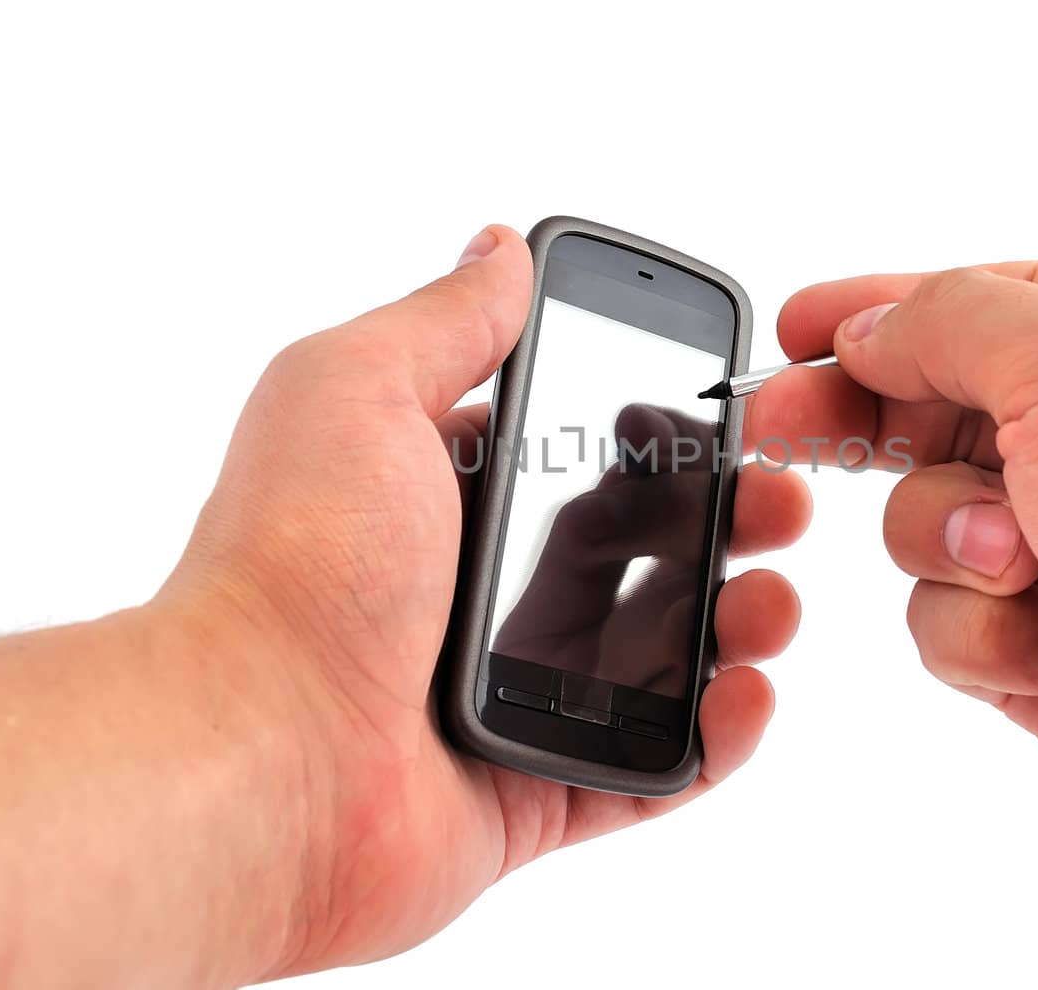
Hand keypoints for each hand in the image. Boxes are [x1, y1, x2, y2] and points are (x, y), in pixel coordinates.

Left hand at [165, 227, 809, 976]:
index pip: (574, 458)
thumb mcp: (359, 390)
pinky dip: (714, 736)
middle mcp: (474, 597)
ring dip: (736, 624)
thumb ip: (445, 319)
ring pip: (658, 659)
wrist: (257, 757)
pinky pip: (648, 770)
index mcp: (440, 502)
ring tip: (772, 601)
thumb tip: (497, 248)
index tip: (726, 417)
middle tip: (781, 505)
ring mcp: (509, 698)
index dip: (658, 437)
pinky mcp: (532, 789)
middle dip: (723, 525)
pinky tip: (748, 690)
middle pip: (636, 555)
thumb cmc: (298, 565)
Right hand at [749, 262, 1037, 983]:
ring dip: (949, 545)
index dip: (882, 313)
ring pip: (928, 532)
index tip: (796, 330)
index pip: (985, 307)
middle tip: (785, 431)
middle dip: (869, 427)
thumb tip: (871, 332)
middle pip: (942, 418)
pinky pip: (950, 627)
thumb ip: (951, 322)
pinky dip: (982, 635)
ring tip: (1018, 563)